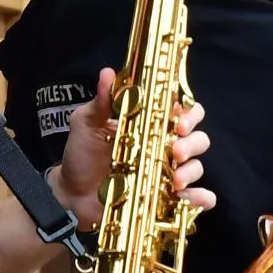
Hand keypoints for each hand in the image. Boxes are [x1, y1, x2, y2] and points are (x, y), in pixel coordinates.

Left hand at [53, 68, 217, 217]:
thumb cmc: (81, 155)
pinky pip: (195, 198)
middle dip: (192, 142)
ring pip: (197, 166)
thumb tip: (108, 73)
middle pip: (197, 138)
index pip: (182, 110)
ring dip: (192, 171)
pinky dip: (201, 198)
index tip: (179, 118)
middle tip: (176, 150)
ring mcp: (167, 173)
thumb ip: (101, 101)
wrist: (71, 194)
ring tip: (176, 180)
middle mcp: (163, 146)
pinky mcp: (167, 198)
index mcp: (150, 124)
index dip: (189, 111)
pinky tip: (188, 198)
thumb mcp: (87, 124)